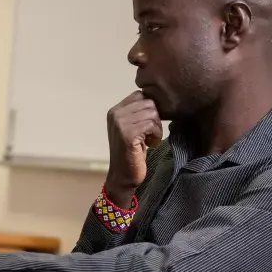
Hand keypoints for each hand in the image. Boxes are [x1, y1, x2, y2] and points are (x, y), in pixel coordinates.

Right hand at [105, 91, 161, 205]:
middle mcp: (115, 114)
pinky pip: (151, 124)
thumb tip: (156, 97)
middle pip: (148, 102)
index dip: (151, 108)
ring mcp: (120, 123)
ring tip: (150, 139)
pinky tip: (151, 144)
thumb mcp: (132, 128)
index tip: (149, 125)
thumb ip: (138, 113)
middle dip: (155, 118)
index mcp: (115, 110)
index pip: (140, 95)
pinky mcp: (127, 134)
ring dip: (157, 127)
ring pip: (152, 112)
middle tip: (151, 134)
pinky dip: (156, 135)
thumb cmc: (131, 153)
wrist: (123, 176)